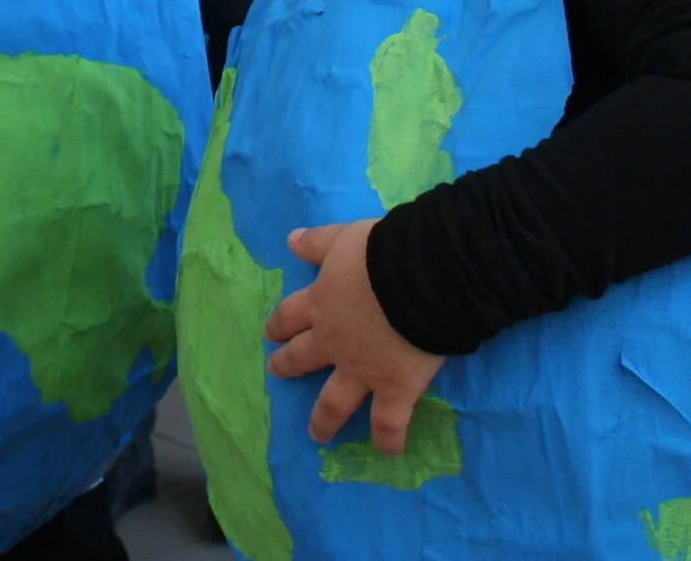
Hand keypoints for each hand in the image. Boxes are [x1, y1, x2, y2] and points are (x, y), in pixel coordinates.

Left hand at [263, 220, 446, 453]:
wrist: (421, 280)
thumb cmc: (382, 253)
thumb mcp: (344, 238)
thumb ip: (318, 242)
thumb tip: (291, 240)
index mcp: (322, 303)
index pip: (290, 316)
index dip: (279, 324)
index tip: (270, 333)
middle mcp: (334, 342)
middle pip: (302, 358)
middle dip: (287, 365)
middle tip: (277, 372)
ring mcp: (362, 370)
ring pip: (334, 401)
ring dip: (324, 419)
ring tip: (316, 433)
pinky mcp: (394, 389)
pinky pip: (389, 421)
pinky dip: (389, 439)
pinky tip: (389, 452)